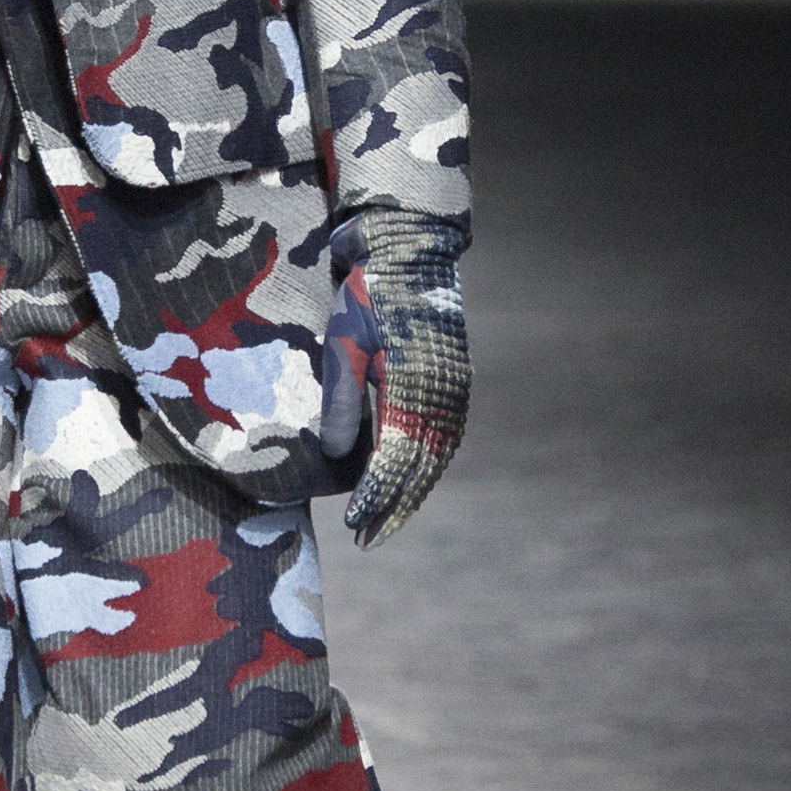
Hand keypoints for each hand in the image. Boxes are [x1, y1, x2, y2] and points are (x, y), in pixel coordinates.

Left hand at [322, 212, 470, 547]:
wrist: (408, 251)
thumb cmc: (368, 294)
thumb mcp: (344, 345)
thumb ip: (342, 402)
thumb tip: (335, 454)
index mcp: (414, 388)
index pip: (395, 460)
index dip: (376, 495)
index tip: (354, 523)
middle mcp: (442, 394)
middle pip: (421, 468)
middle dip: (394, 506)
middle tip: (367, 539)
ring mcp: (453, 389)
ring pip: (436, 457)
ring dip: (413, 492)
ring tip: (388, 521)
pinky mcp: (455, 381)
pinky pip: (444, 436)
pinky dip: (428, 465)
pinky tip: (412, 480)